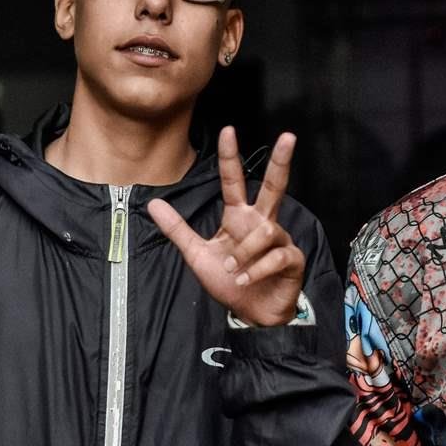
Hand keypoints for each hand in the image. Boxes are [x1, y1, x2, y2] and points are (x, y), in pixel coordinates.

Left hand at [147, 127, 304, 326]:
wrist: (251, 315)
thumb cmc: (230, 282)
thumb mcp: (197, 255)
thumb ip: (178, 229)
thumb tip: (153, 203)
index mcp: (239, 217)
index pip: (234, 181)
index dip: (229, 157)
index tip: (228, 131)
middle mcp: (262, 223)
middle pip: (275, 185)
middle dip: (281, 161)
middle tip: (288, 136)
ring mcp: (280, 240)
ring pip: (266, 230)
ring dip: (245, 251)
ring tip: (234, 268)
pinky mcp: (292, 259)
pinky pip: (276, 255)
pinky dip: (257, 269)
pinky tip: (246, 279)